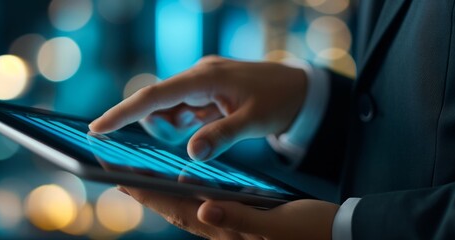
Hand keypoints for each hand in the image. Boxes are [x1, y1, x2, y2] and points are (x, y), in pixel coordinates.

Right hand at [89, 56, 307, 160]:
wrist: (300, 88)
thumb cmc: (279, 101)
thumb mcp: (254, 122)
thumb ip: (222, 136)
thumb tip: (191, 154)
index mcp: (205, 77)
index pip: (155, 96)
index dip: (123, 113)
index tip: (97, 129)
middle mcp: (198, 75)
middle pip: (157, 102)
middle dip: (157, 124)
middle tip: (182, 133)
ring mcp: (201, 82)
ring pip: (169, 107)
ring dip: (175, 125)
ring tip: (210, 127)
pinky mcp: (206, 90)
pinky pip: (184, 108)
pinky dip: (186, 122)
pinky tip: (206, 125)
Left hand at [119, 186, 338, 239]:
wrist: (337, 237)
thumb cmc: (311, 231)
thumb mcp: (277, 224)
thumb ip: (240, 217)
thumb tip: (204, 207)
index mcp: (227, 230)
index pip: (177, 210)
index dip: (147, 193)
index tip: (119, 176)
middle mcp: (223, 230)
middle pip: (174, 210)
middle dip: (144, 191)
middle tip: (116, 170)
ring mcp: (231, 227)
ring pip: (186, 209)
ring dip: (160, 193)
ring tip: (140, 174)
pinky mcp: (242, 221)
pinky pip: (204, 207)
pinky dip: (186, 195)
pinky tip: (183, 184)